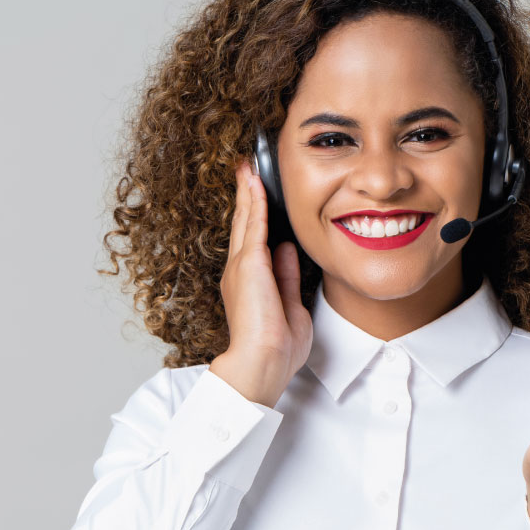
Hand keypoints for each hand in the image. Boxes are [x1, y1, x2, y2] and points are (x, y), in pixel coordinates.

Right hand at [209, 160, 312, 407]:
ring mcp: (241, 267)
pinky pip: (252, 224)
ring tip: (248, 166)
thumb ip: (287, 277)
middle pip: (244, 224)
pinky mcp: (248, 264)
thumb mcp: (289, 305)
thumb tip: (288, 252)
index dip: (254, 215)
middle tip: (246, 169)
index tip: (257, 195)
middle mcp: (240, 272)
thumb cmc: (277, 348)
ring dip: (247, 191)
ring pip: (245, 219)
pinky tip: (255, 182)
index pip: (253, 241)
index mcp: (250, 283)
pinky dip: (253, 201)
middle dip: (246, 195)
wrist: (262, 363)